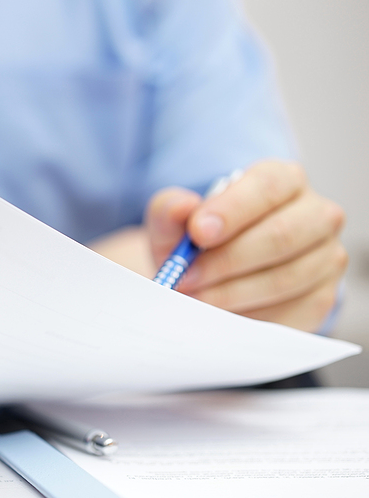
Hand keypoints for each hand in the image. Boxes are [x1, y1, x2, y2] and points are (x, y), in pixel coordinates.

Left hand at [145, 160, 346, 331]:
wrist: (215, 278)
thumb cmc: (201, 241)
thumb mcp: (176, 222)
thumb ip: (171, 209)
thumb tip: (182, 207)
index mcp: (284, 180)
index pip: (268, 186)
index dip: (232, 210)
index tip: (198, 233)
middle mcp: (316, 214)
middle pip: (280, 235)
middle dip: (225, 261)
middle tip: (186, 277)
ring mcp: (326, 257)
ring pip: (284, 278)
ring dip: (231, 293)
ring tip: (194, 298)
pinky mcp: (322, 297)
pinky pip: (288, 312)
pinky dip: (247, 316)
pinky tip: (219, 314)